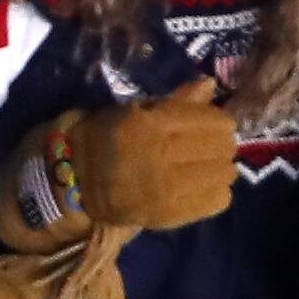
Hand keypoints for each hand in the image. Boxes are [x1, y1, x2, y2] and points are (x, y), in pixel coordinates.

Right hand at [0, 87, 234, 248]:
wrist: (76, 180)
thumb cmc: (108, 137)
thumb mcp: (137, 110)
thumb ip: (176, 101)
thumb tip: (210, 84)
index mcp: (151, 125)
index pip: (214, 123)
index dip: (219, 123)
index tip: (212, 126)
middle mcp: (159, 156)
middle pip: (222, 149)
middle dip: (222, 146)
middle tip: (210, 148)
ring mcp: (164, 189)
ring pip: (223, 175)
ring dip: (219, 169)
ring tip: (205, 169)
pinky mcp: (167, 215)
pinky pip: (216, 201)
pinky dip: (217, 192)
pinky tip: (202, 188)